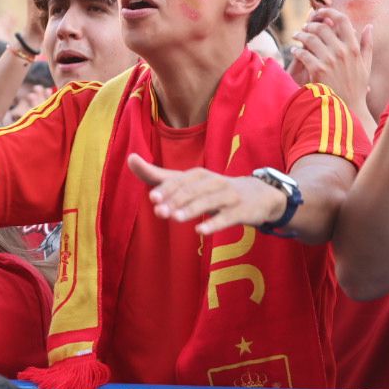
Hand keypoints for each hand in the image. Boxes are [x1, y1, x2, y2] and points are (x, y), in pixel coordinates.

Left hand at [128, 154, 284, 235]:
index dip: (167, 188)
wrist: (258, 196)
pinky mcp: (241, 211)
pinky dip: (214, 222)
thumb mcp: (188, 182)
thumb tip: (130, 158)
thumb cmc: (215, 190)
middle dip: (176, 199)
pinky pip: (227, 217)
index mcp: (199, 175)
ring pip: (208, 201)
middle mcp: (214, 182)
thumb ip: (158, 175)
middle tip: (158, 212)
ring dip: (191, 209)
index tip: (153, 198)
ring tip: (175, 218)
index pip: (181, 180)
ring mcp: (229, 196)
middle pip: (193, 189)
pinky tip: (200, 230)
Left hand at [291, 9, 372, 112]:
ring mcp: (330, 60)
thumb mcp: (366, 65)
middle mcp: (343, 51)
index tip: (320, 13)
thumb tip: (369, 26)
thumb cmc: (357, 87)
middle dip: (311, 24)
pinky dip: (297, 50)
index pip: (342, 20)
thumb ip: (367, 44)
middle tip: (305, 27)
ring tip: (296, 36)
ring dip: (300, 35)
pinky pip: (303, 53)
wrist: (348, 108)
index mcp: (354, 48)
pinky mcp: (318, 70)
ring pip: (310, 38)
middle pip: (323, 27)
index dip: (329, 12)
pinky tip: (294, 51)